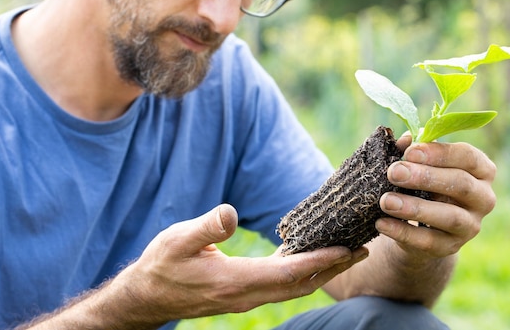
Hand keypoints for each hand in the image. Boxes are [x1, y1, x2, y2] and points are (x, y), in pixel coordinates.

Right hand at [106, 204, 366, 326]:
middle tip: (362, 250)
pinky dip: (302, 273)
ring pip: (293, 288)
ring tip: (346, 254)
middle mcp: (246, 295)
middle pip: (300, 285)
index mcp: (235, 281)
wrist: (147, 296)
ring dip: (322, 272)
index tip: (347, 248)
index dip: (320, 261)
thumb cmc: (161, 265)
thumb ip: (206, 228)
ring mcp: (245, 298)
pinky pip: (281, 285)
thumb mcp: (177, 240)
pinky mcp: (242, 294)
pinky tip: (309, 257)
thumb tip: (229, 212)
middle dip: (333, 269)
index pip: (288, 273)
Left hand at [378, 137, 496, 258]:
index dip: (439, 153)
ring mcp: (471, 225)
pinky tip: (381, 223)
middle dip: (425, 177)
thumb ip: (414, 150)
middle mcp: (483, 198)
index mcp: (481, 170)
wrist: (422, 227)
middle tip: (394, 173)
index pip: (468, 156)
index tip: (409, 152)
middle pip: (461, 184)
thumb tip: (406, 139)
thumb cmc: (423, 184)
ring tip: (386, 201)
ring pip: (450, 216)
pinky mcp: (451, 247)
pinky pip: (429, 241)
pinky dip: (403, 232)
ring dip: (415, 208)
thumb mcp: (419, 165)